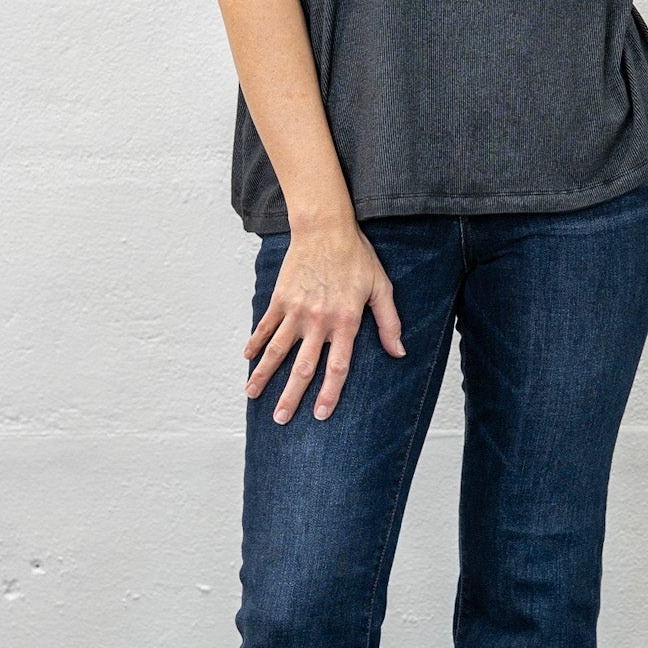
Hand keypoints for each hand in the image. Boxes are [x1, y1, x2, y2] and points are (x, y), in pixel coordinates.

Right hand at [244, 221, 405, 422]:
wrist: (325, 227)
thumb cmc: (357, 257)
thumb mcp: (381, 288)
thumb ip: (389, 323)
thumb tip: (399, 353)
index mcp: (346, 321)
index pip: (337, 367)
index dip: (329, 394)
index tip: (320, 415)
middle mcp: (319, 321)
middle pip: (303, 367)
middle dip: (290, 396)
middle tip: (280, 420)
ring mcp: (296, 310)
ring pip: (277, 350)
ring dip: (263, 375)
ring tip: (251, 395)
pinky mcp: (280, 298)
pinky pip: (265, 326)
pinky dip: (255, 343)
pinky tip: (247, 359)